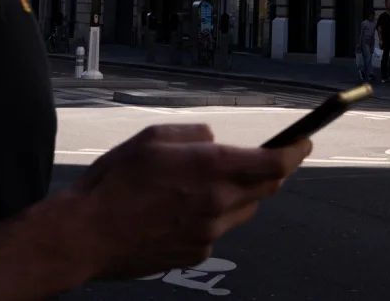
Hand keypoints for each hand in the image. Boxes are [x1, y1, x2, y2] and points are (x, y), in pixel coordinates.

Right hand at [53, 124, 307, 281]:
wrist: (85, 235)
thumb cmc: (113, 183)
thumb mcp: (153, 138)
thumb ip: (194, 136)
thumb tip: (214, 141)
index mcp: (210, 168)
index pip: (274, 162)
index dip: (296, 151)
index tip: (305, 142)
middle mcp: (217, 203)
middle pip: (267, 189)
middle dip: (272, 172)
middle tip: (265, 159)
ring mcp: (208, 233)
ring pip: (244, 212)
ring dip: (240, 195)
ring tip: (207, 185)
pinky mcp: (195, 254)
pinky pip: (217, 232)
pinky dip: (212, 218)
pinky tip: (180, 211)